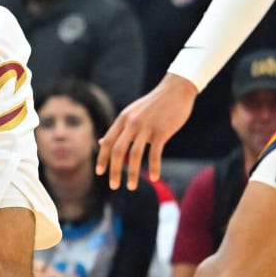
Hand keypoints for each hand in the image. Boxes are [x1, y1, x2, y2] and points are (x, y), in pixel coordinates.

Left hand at [98, 74, 197, 188]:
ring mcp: (146, 127)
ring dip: (132, 173)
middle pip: (117, 150)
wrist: (175, 90)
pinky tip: (154, 177)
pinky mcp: (162, 131)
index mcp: (123, 119)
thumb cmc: (153, 105)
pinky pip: (155, 153)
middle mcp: (132, 123)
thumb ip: (118, 129)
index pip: (107, 141)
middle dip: (114, 170)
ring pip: (134, 154)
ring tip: (131, 186)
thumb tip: (100, 143)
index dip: (102, 158)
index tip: (100, 173)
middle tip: (114, 186)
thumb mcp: (131, 114)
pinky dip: (153, 167)